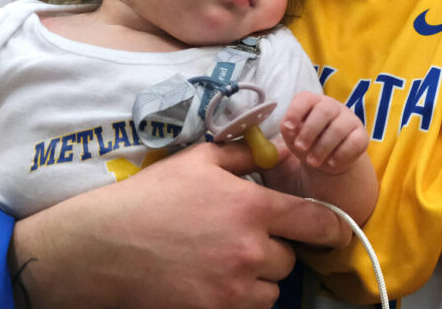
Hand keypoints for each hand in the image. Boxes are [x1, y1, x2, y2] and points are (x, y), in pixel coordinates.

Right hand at [11, 140, 351, 308]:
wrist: (104, 247)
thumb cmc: (150, 198)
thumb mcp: (198, 161)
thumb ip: (243, 153)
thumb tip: (276, 148)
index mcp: (252, 207)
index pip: (316, 222)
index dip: (332, 227)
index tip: (338, 231)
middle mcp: (250, 249)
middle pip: (289, 259)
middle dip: (274, 250)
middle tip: (245, 240)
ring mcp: (232, 286)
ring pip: (270, 290)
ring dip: (258, 279)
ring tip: (226, 262)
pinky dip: (239, 299)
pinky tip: (215, 281)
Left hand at [280, 92, 369, 173]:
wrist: (329, 159)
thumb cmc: (308, 141)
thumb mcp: (293, 136)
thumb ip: (288, 130)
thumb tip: (289, 129)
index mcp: (314, 102)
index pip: (305, 98)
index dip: (295, 112)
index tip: (288, 128)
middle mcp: (333, 106)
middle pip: (324, 110)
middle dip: (309, 131)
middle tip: (300, 148)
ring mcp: (350, 119)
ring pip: (339, 128)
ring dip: (322, 148)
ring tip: (312, 162)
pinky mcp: (362, 135)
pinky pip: (354, 142)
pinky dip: (341, 155)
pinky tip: (331, 163)